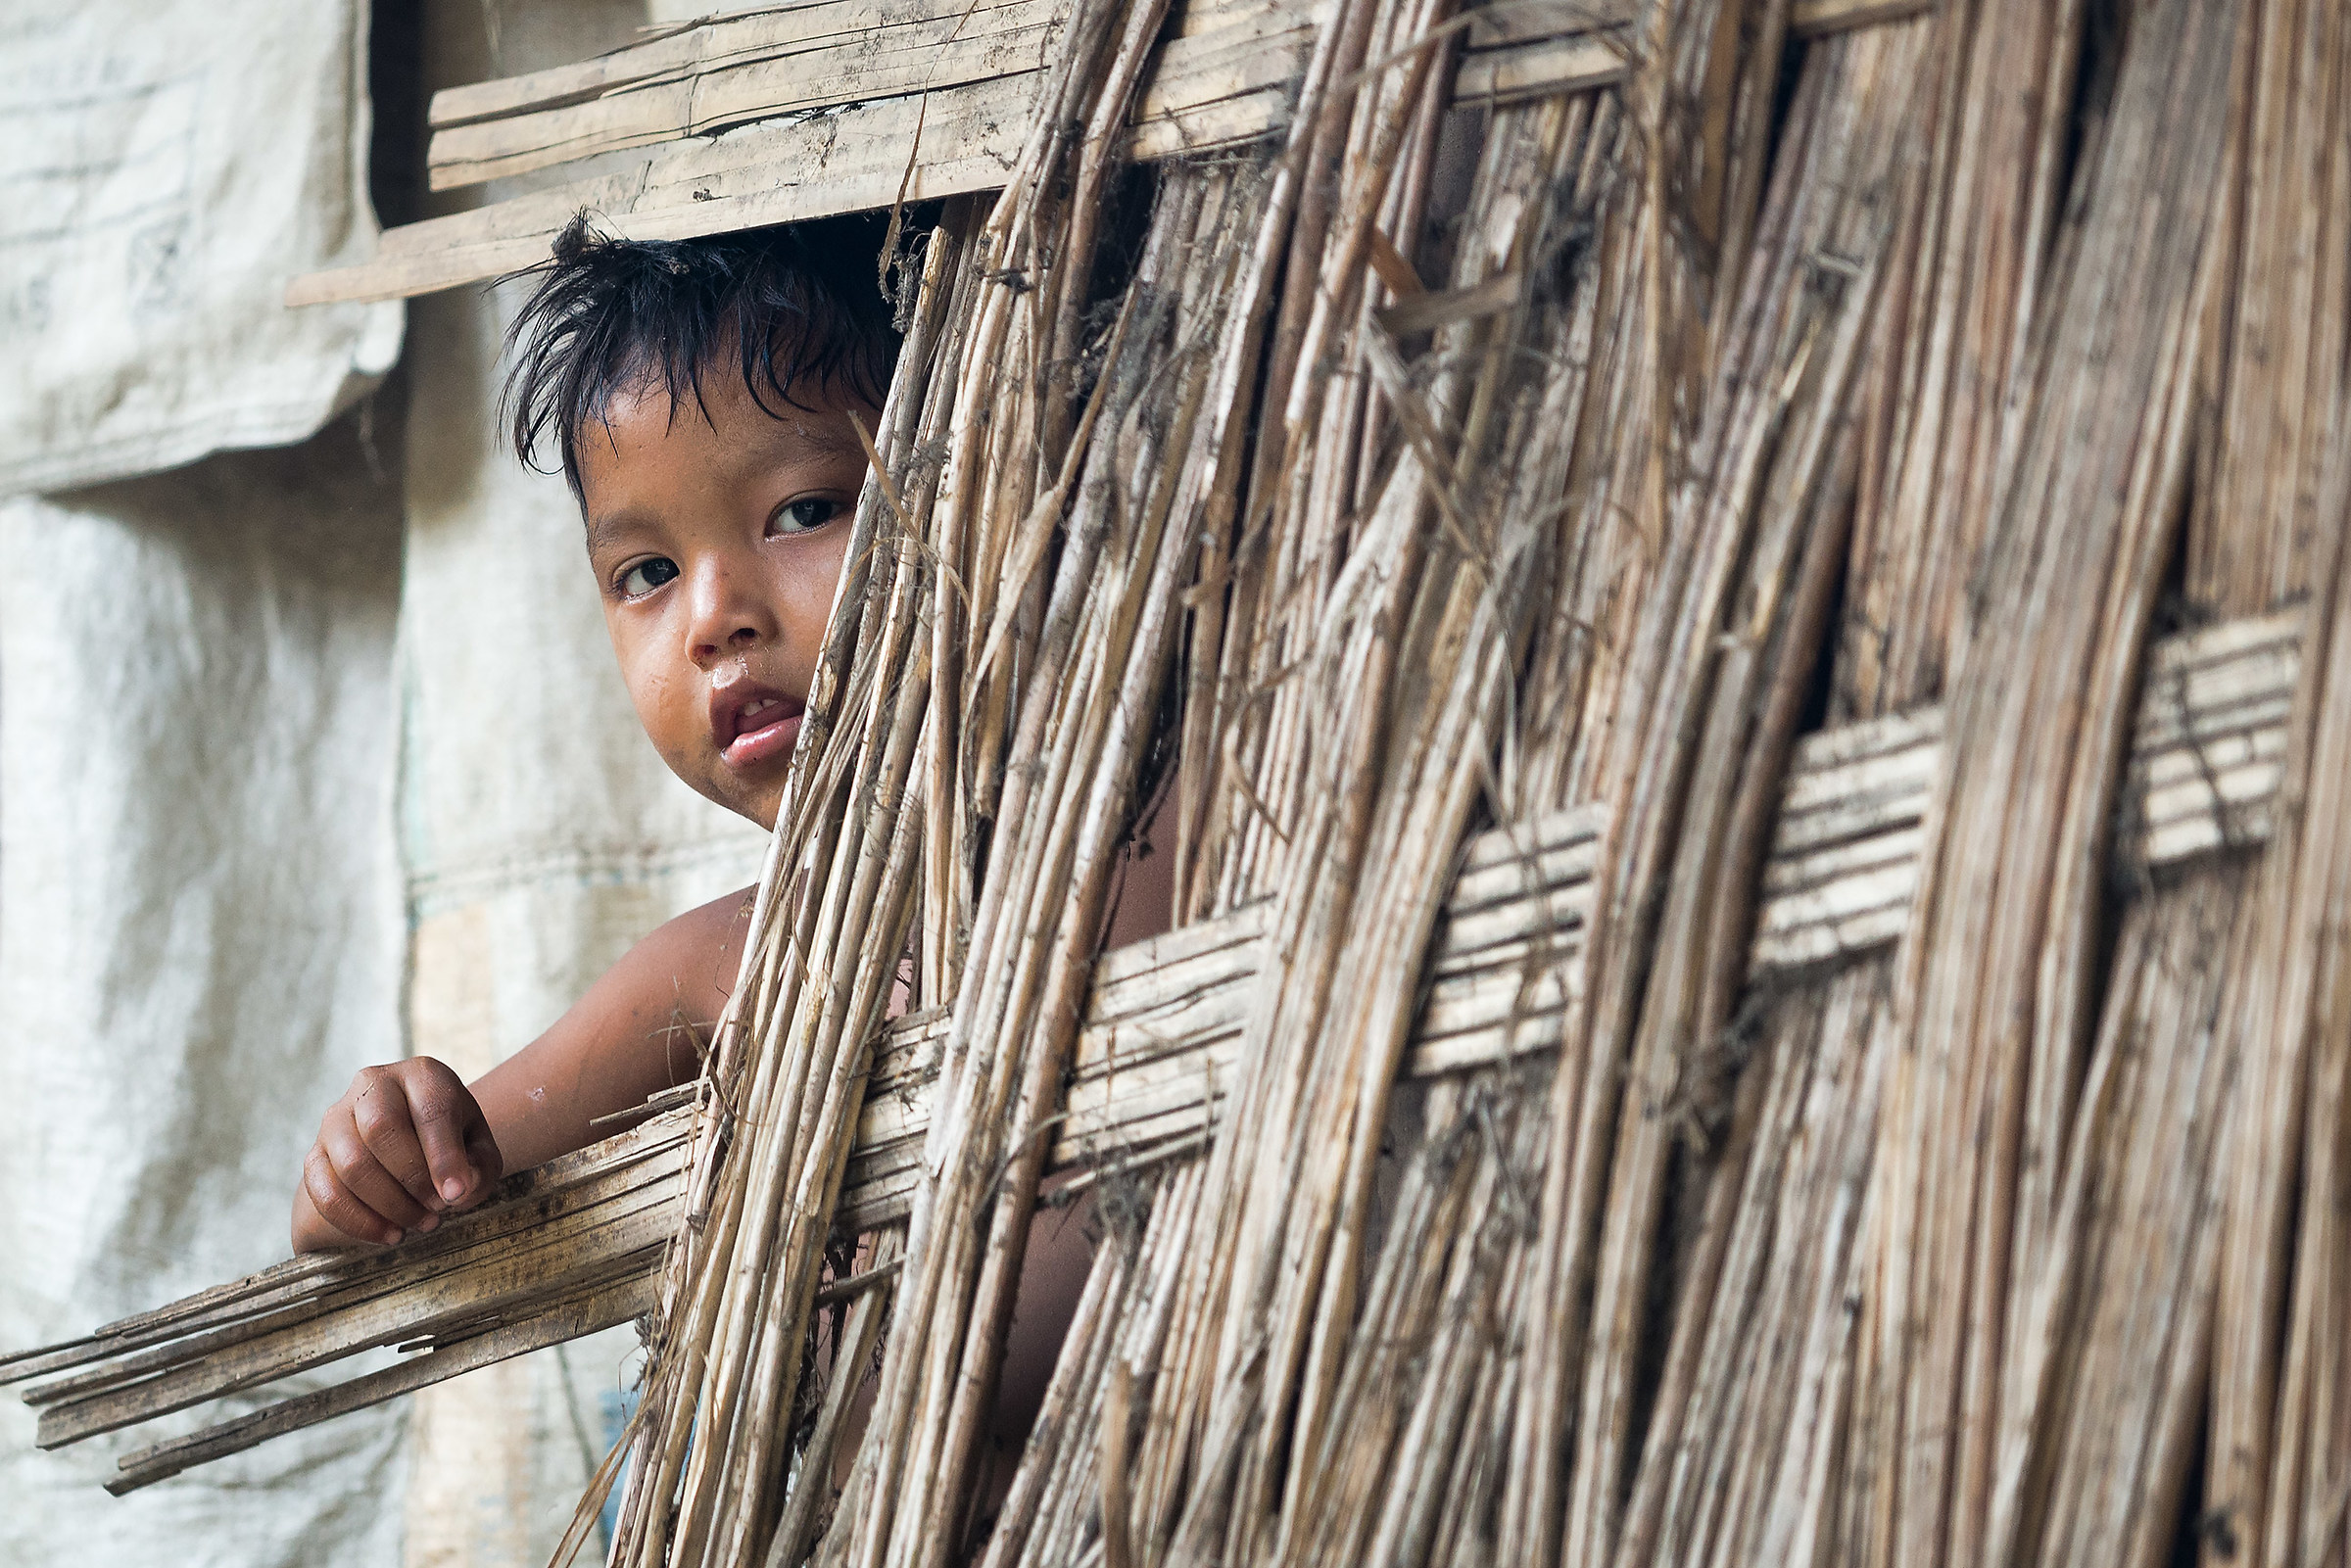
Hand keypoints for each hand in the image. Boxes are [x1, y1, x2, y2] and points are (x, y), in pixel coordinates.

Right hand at [293, 1059, 504, 1250]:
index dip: (444, 1157)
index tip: (456, 1194)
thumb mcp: (480, 1150)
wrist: (412, 1143)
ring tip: (421, 1223)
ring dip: (389, 1204)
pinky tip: (390, 1234)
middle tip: (438, 1209)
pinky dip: (357, 1221)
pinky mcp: (315, 1154)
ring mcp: (337, 1119)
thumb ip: (479, 1168)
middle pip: (381, 1129)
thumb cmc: (452, 1144)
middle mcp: (373, 1086)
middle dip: (413, 1179)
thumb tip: (455, 1192)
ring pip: (351, 1163)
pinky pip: (324, 1191)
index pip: (430, 1110)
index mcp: (422, 1075)